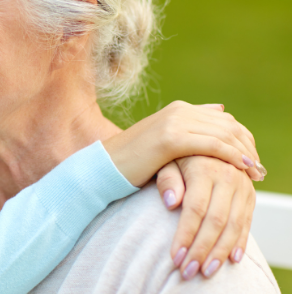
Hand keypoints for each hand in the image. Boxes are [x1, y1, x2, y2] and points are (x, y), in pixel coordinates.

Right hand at [103, 101, 262, 186]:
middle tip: (259, 169)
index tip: (252, 159)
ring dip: (244, 154)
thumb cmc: (134, 159)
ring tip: (255, 172)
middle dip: (247, 147)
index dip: (242, 139)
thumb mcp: (164, 139)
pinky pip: (212, 145)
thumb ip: (191, 124)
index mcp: (178, 109)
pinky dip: (231, 156)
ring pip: (223, 134)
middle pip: (227, 125)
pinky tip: (242, 168)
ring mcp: (174, 122)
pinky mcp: (170, 138)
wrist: (106, 165)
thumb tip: (220, 109)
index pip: (223, 119)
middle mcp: (178, 111)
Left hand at [156, 157, 254, 279]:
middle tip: (188, 271)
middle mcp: (227, 176)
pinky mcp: (250, 194)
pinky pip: (247, 221)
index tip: (175, 257)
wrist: (202, 143)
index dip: (186, 235)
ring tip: (206, 272)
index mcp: (204, 167)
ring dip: (220, 252)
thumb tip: (171, 203)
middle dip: (202, 249)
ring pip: (234, 225)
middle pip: (216, 220)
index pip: (195, 209)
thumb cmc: (176, 156)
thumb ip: (167, 180)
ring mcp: (242, 185)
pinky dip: (240, 242)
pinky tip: (232, 259)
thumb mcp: (166, 161)